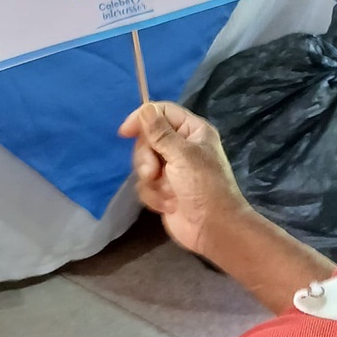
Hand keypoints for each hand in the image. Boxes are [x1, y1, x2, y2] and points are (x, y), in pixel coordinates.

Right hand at [119, 102, 250, 256]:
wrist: (212, 228)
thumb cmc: (204, 186)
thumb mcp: (182, 156)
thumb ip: (160, 132)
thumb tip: (145, 108)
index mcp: (193, 131)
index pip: (162, 112)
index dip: (143, 118)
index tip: (125, 132)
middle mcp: (181, 146)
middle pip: (147, 139)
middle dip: (147, 158)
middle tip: (154, 172)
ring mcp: (171, 168)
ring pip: (143, 163)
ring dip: (151, 181)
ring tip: (167, 192)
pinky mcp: (163, 188)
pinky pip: (144, 184)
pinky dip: (154, 195)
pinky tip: (168, 204)